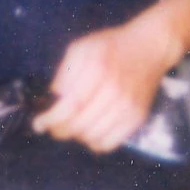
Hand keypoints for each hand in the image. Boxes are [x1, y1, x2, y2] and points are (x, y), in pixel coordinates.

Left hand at [33, 12, 171, 152]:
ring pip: (93, 137)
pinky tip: (89, 132)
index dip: (51, 119)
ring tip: (72, 126)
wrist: (150, 48)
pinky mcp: (137, 118)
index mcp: (98, 70)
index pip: (70, 106)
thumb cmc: (112, 46)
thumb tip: (54, 98)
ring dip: (76, 136)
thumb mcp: (82, 48)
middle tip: (52, 128)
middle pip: (80, 125)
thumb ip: (65, 71)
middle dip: (59, 130)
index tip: (39, 124)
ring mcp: (128, 107)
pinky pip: (110, 143)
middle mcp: (114, 91)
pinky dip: (95, 143)